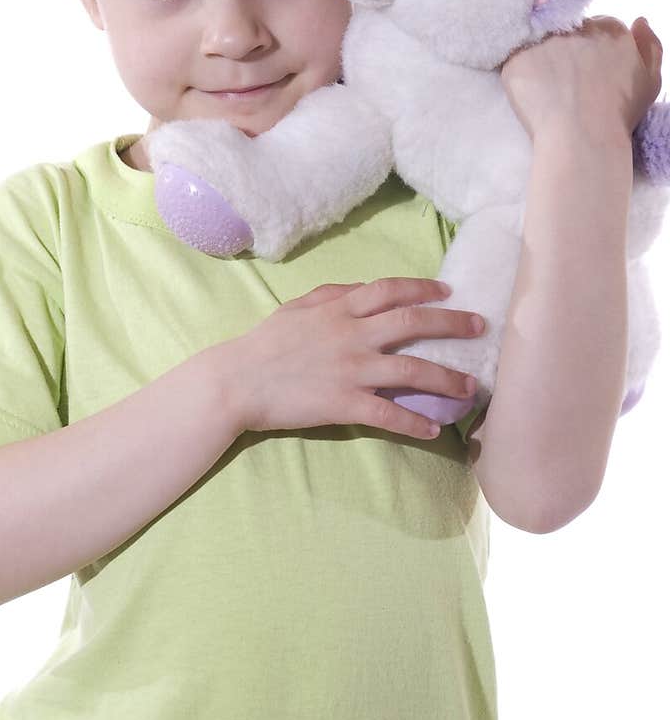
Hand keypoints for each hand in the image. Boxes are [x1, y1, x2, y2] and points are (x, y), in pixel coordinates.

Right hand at [215, 278, 484, 437]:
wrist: (237, 381)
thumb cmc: (264, 343)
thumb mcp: (297, 307)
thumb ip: (332, 294)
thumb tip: (362, 288)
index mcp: (340, 309)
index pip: (392, 290)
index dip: (424, 288)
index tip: (449, 291)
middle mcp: (353, 335)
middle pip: (414, 324)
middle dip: (453, 324)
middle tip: (481, 328)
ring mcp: (352, 370)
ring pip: (413, 372)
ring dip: (447, 380)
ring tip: (470, 389)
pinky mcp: (345, 404)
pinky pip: (389, 415)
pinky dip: (414, 424)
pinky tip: (433, 431)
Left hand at [500, 15, 662, 143]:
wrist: (583, 139)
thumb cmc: (619, 116)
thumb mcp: (650, 81)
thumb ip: (650, 46)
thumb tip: (639, 21)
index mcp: (610, 28)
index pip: (593, 29)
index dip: (588, 53)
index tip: (585, 74)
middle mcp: (577, 27)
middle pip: (566, 32)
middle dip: (564, 53)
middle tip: (565, 84)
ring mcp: (545, 40)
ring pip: (539, 43)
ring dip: (541, 61)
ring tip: (548, 91)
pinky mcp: (518, 57)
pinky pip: (516, 61)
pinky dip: (521, 77)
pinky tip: (532, 97)